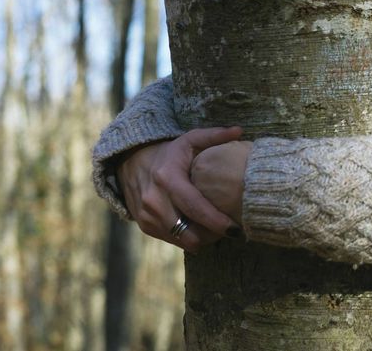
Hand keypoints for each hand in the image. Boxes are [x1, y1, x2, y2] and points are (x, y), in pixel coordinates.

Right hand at [116, 126, 243, 251]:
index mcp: (168, 178)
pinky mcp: (145, 226)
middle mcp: (154, 200)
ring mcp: (147, 215)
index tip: (236, 229)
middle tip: (232, 232)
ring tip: (219, 231)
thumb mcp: (190, 139)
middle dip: (213, 235)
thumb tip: (239, 130)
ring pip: (182, 240)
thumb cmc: (170, 152)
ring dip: (203, 239)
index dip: (217, 222)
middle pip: (190, 231)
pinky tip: (202, 230)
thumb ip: (214, 135)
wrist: (131, 162)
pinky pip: (172, 240)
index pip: (196, 207)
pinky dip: (188, 238)